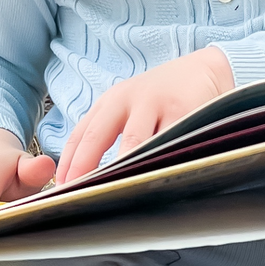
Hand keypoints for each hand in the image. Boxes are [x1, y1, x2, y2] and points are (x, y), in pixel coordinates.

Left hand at [56, 46, 234, 183]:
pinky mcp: (182, 110)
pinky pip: (167, 142)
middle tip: (75, 195)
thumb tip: (89, 177)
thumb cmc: (165, 96)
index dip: (67, 164)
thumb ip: (112, 134)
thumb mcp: (132, 107)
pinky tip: (153, 182)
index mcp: (110, 102)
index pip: (80, 135)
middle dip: (83, 169)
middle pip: (96, 137)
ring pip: (132, 143)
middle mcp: (127, 100)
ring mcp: (155, 103)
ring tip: (110, 195)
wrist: (204, 69)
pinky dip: (158, 163)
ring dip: (120, 171)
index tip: (60, 189)